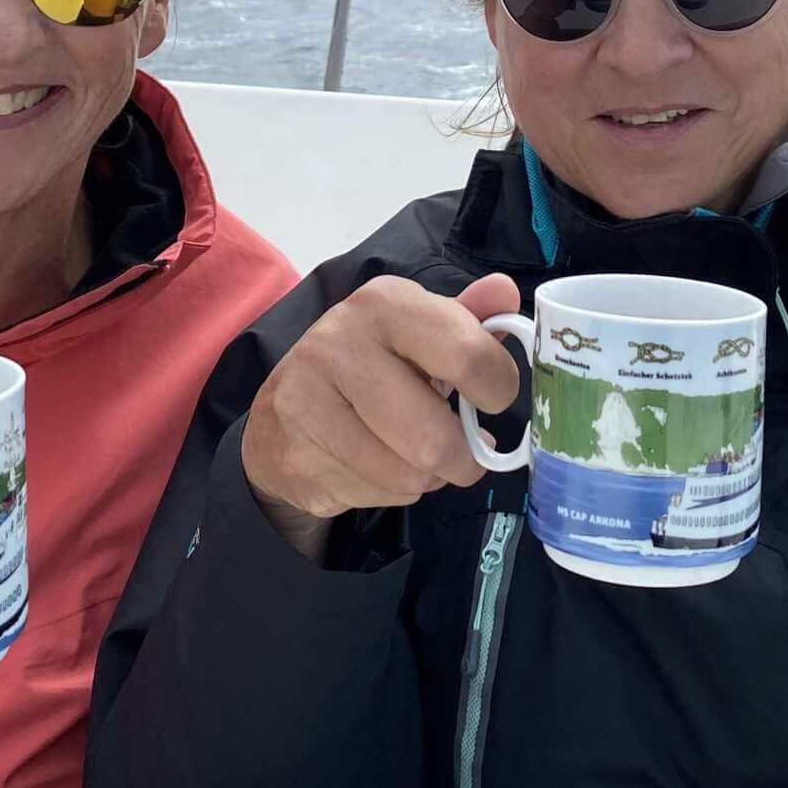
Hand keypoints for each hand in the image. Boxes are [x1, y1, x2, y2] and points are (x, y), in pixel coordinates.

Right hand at [240, 273, 522, 549]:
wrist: (283, 415)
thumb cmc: (370, 367)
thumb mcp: (419, 333)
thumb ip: (467, 318)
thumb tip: (504, 292)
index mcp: (383, 303)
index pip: (468, 355)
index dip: (497, 388)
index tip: (492, 397)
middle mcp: (340, 343)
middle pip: (437, 438)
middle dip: (465, 457)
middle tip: (465, 450)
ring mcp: (309, 401)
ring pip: (411, 475)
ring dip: (429, 476)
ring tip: (414, 453)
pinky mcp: (296, 455)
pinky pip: (379, 494)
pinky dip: (395, 491)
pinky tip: (378, 466)